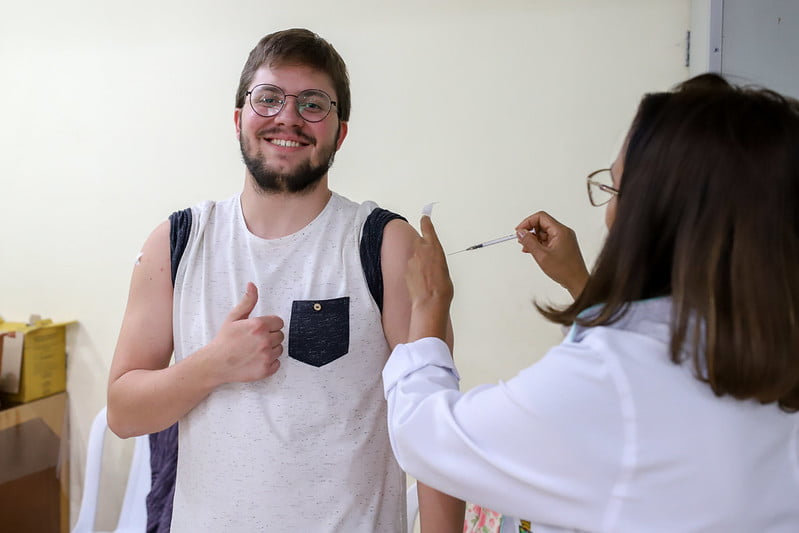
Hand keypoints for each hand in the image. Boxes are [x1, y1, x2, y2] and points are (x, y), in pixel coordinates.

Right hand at [208, 282, 284, 383]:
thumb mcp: (234, 317)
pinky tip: (257, 359)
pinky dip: (270, 362)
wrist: (215, 364)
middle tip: (256, 340)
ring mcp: (266, 356)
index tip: (261, 329)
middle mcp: (264, 340)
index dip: (270, 325)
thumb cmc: (224, 341)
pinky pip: (277, 363)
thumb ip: (247, 301)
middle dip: (270, 336)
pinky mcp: (266, 369)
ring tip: (255, 350)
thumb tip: (252, 286)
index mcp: (258, 325)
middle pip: (280, 335)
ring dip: (271, 349)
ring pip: (279, 349)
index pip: (279, 322)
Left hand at [405, 215, 452, 340]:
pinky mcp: (406, 270)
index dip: (425, 222)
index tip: (424, 217)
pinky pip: (410, 268)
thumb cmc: (442, 288)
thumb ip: (437, 261)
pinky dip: (414, 273)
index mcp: (434, 248)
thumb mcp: (445, 270)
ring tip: (426, 277)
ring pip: (414, 257)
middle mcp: (421, 251)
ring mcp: (412, 260)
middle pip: (419, 243)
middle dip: (423, 249)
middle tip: (429, 262)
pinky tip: (420, 282)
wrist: (430, 301)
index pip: (428, 228)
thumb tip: (433, 263)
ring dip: (418, 264)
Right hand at [515, 211, 588, 298]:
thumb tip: (521, 232)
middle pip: (542, 224)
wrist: (577, 281)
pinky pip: (548, 240)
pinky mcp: (563, 245)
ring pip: (544, 232)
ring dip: (533, 238)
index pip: (541, 217)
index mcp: (560, 231)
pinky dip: (539, 244)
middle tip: (521, 240)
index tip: (519, 231)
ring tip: (526, 248)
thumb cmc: (564, 270)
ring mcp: (564, 239)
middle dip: (530, 231)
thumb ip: (529, 242)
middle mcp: (563, 232)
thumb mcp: (541, 256)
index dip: (528, 222)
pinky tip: (532, 251)